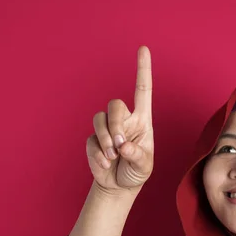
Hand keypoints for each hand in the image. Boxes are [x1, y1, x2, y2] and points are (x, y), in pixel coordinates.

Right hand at [86, 46, 153, 195]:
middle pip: (115, 105)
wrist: (119, 186)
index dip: (143, 70)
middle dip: (115, 124)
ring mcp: (107, 128)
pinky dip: (98, 153)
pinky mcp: (93, 139)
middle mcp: (124, 120)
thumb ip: (137, 155)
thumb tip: (123, 145)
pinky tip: (106, 164)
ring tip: (113, 157)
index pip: (143, 90)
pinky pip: (91, 139)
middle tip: (119, 146)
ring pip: (100, 119)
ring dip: (105, 139)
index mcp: (142, 120)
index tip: (143, 48)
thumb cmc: (136, 172)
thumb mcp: (144, 166)